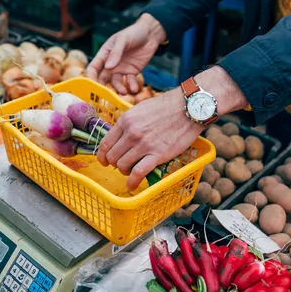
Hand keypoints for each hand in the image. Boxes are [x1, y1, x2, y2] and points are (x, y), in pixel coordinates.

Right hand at [87, 13, 166, 94]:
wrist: (150, 34)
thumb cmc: (133, 33)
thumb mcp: (123, 40)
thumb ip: (116, 53)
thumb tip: (108, 67)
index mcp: (104, 54)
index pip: (94, 67)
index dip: (91, 77)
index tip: (92, 86)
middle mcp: (110, 64)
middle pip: (102, 78)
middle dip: (103, 87)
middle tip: (105, 95)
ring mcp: (121, 69)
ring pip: (116, 83)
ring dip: (118, 88)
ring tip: (124, 92)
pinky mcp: (132, 72)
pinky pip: (129, 81)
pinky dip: (131, 86)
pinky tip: (134, 89)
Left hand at [97, 66, 248, 189]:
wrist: (188, 107)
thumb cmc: (166, 106)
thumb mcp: (140, 109)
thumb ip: (129, 122)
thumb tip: (121, 135)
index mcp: (126, 120)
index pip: (105, 143)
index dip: (102, 155)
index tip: (104, 161)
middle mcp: (131, 133)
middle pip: (112, 156)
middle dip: (114, 164)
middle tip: (121, 165)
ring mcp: (143, 144)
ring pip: (122, 165)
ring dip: (124, 172)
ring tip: (130, 172)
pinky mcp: (157, 155)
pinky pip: (138, 173)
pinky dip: (132, 182)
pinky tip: (132, 185)